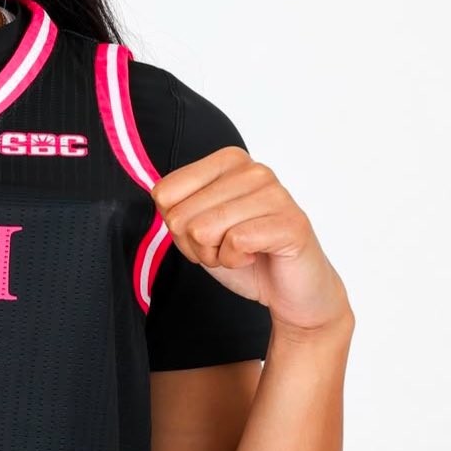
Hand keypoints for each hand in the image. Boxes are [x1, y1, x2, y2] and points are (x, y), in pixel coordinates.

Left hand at [149, 146, 350, 336]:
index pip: (163, 193)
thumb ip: (177, 205)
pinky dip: (236, 261)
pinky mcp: (290, 223)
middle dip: (196, 245)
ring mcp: (275, 194)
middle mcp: (253, 170)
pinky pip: (234, 243)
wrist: (291, 289)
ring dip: (216, 255)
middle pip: (180, 216)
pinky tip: (256, 256)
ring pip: (203, 230)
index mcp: (228, 161)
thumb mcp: (197, 224)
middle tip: (226, 247)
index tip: (205, 231)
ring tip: (242, 251)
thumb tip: (159, 195)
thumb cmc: (244, 253)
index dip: (176, 226)